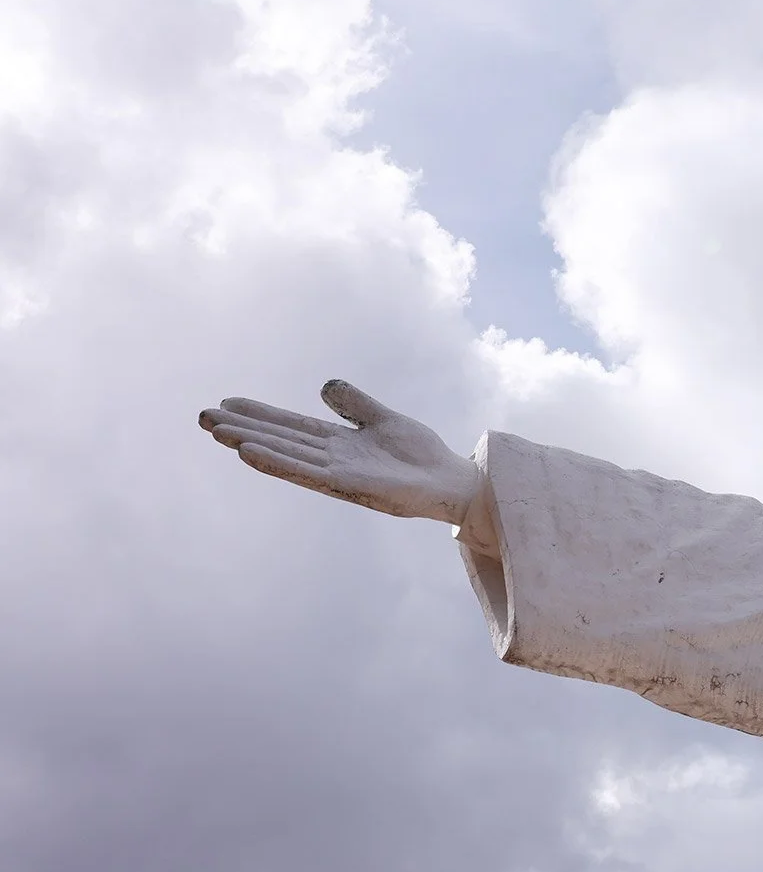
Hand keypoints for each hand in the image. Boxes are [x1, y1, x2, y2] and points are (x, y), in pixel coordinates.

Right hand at [198, 380, 480, 524]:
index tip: (225, 404)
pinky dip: (278, 463)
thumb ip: (354, 404)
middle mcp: (331, 458)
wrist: (451, 479)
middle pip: (278, 439)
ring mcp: (337, 473)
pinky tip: (251, 453)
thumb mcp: (383, 418)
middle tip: (201, 417)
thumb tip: (325, 386)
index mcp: (337, 442)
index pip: (289, 425)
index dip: (258, 415)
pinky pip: (306, 473)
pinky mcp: (349, 486)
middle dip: (242, 428)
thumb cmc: (420, 454)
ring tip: (218, 433)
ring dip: (251, 444)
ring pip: (285, 456)